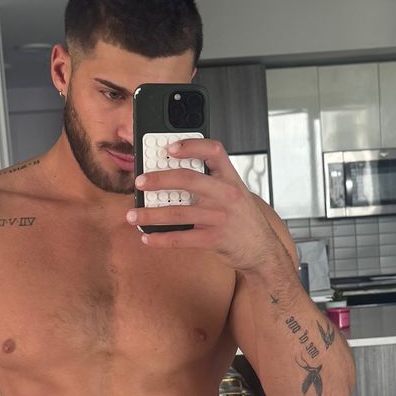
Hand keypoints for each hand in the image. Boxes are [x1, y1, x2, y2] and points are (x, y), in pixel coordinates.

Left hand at [126, 137, 284, 271]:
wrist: (263, 250)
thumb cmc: (243, 220)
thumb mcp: (234, 194)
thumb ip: (211, 183)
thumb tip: (170, 177)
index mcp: (231, 178)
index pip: (213, 151)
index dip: (190, 145)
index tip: (169, 148)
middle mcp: (227, 194)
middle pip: (188, 179)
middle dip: (159, 179)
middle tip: (139, 182)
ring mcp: (222, 217)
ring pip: (178, 212)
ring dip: (151, 214)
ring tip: (133, 214)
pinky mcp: (215, 239)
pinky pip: (181, 238)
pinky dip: (161, 239)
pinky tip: (148, 238)